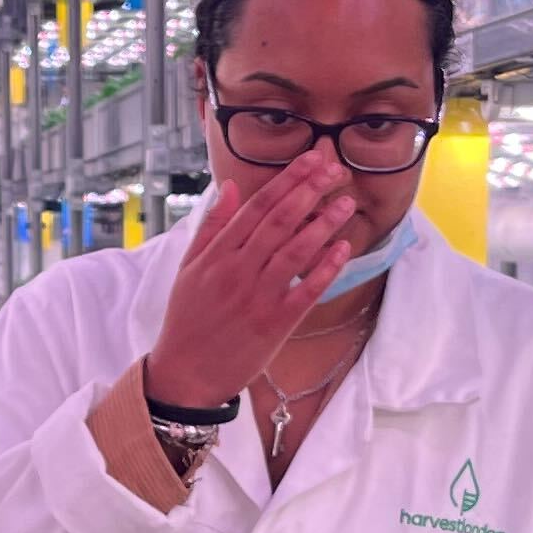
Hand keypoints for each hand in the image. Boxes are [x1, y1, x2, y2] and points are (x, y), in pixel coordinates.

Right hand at [142, 155, 359, 413]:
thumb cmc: (187, 319)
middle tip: (335, 170)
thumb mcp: (188, 267)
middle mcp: (237, 271)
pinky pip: (306, 291)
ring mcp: (257, 297)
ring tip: (346, 203)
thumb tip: (231, 187)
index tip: (311, 160)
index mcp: (217, 254)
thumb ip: (212, 227)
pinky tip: (343, 249)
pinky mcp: (274, 324)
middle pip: (280, 221)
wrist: (186, 372)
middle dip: (309, 191)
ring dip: (324, 224)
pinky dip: (326, 269)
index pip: (257, 206)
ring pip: (295, 251)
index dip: (287, 180)